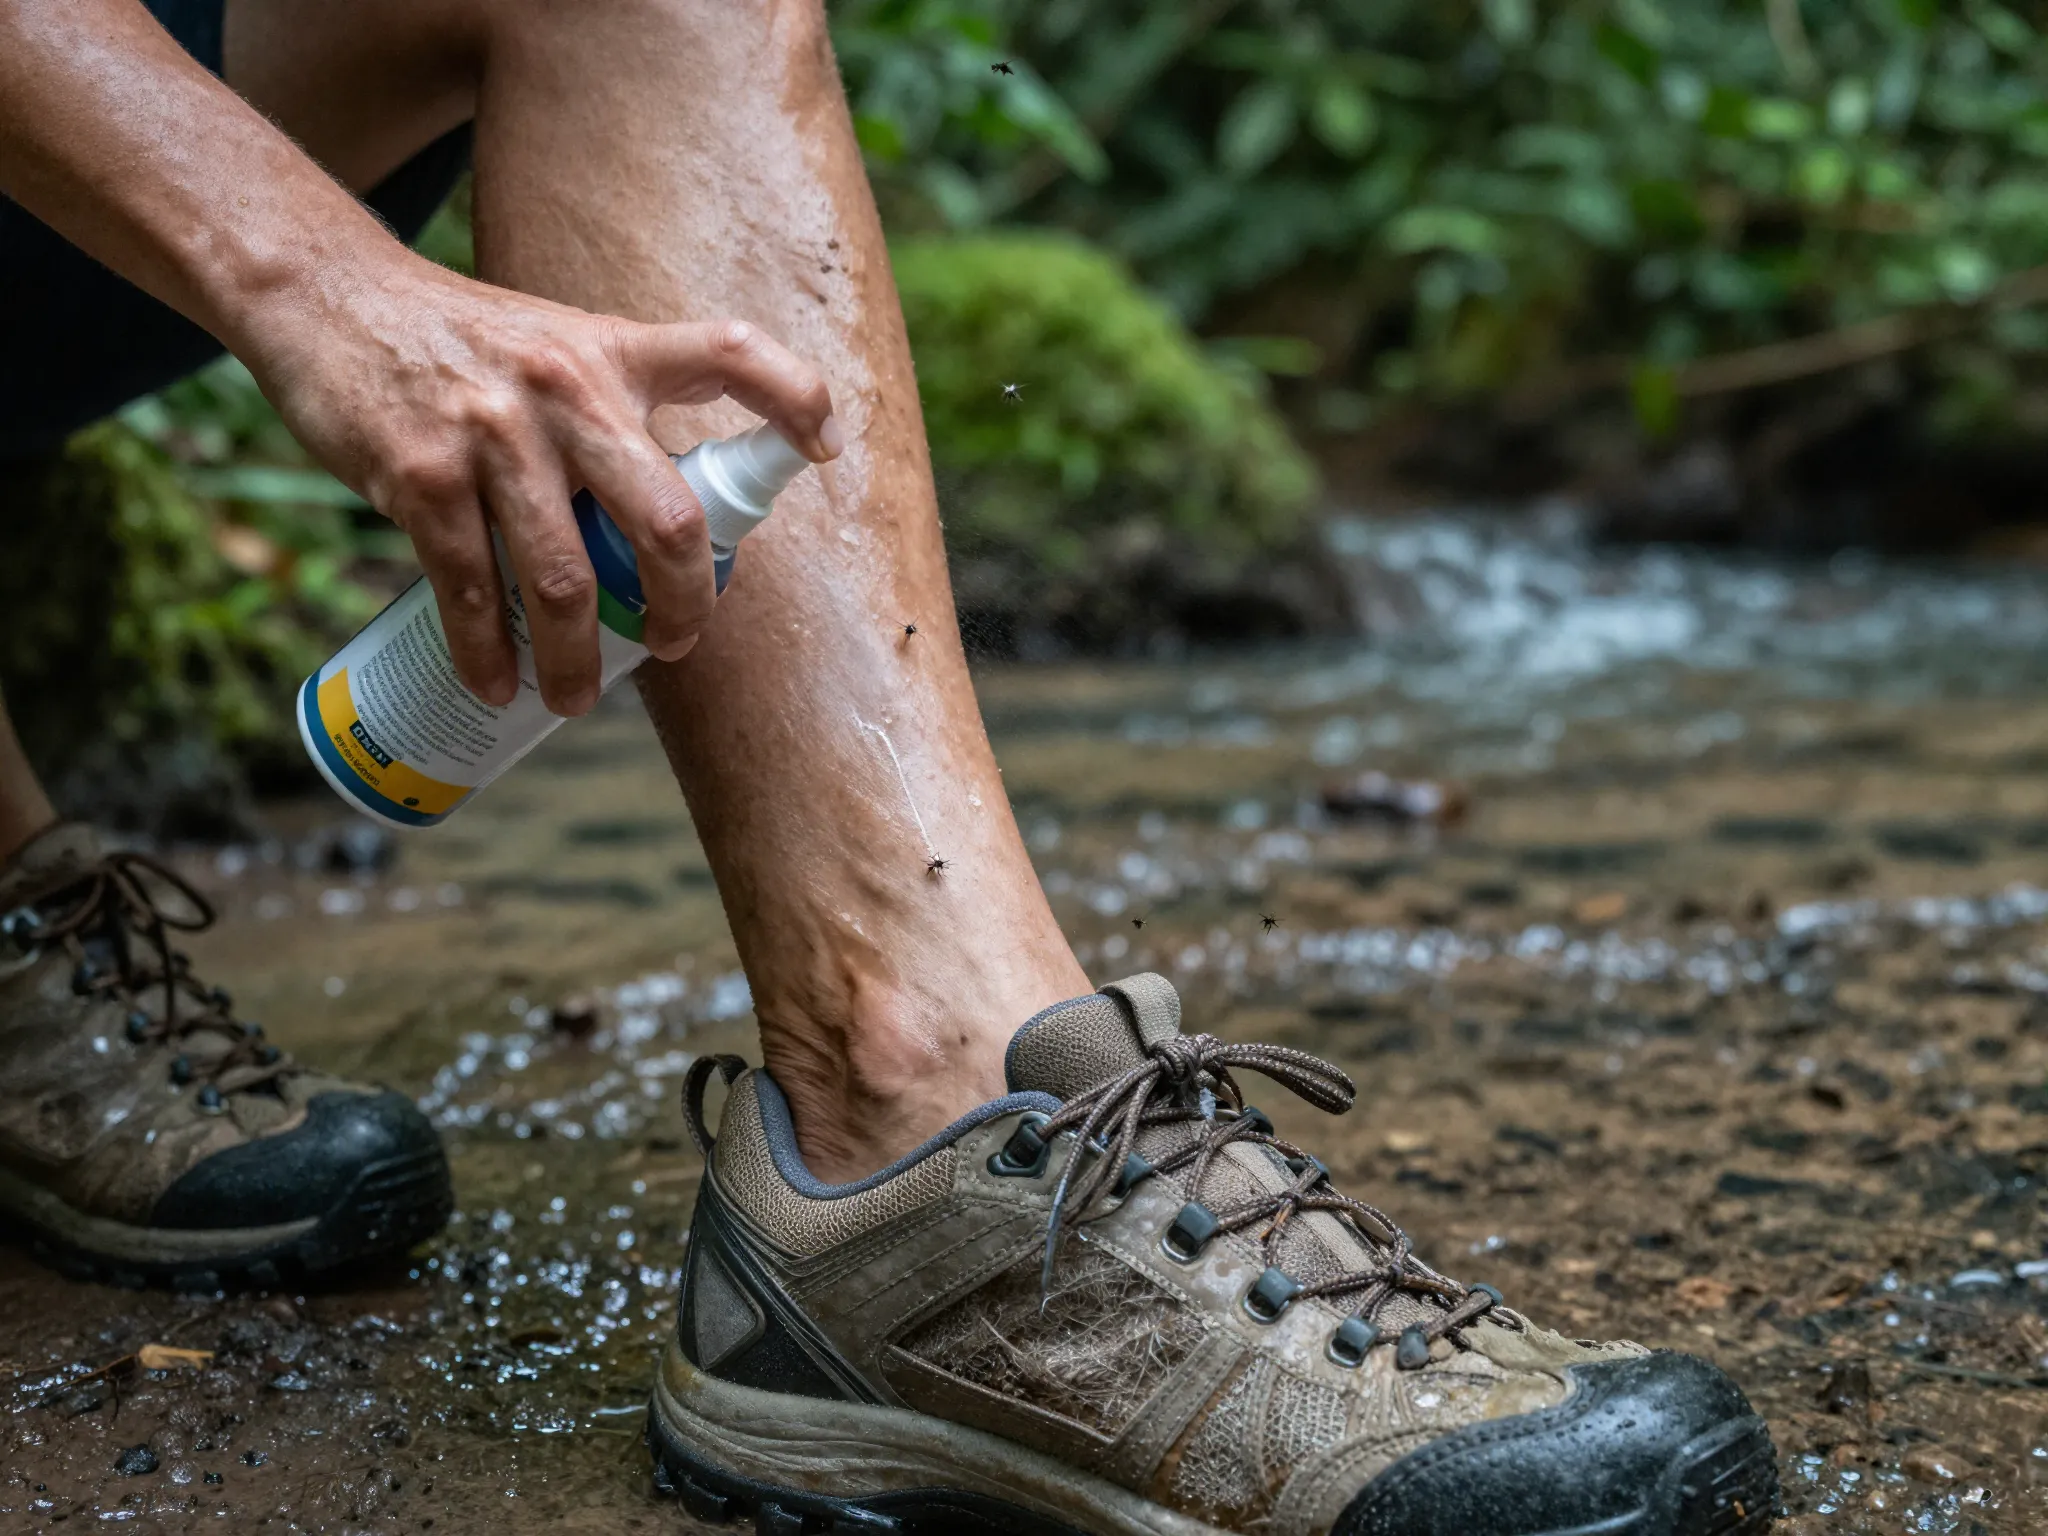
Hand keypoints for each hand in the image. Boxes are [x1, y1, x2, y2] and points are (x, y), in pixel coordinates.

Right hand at [247, 252, 839, 714]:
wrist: (327, 295)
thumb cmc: (462, 340)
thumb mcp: (559, 342)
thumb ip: (617, 409)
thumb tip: (669, 523)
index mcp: (614, 351)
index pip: (730, 354)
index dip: (793, 399)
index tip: (825, 449)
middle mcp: (568, 388)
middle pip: (667, 521)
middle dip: (682, 606)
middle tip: (670, 646)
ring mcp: (495, 435)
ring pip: (568, 583)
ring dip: (576, 664)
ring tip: (572, 700)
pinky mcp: (423, 476)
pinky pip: (473, 591)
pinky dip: (488, 654)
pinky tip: (496, 684)